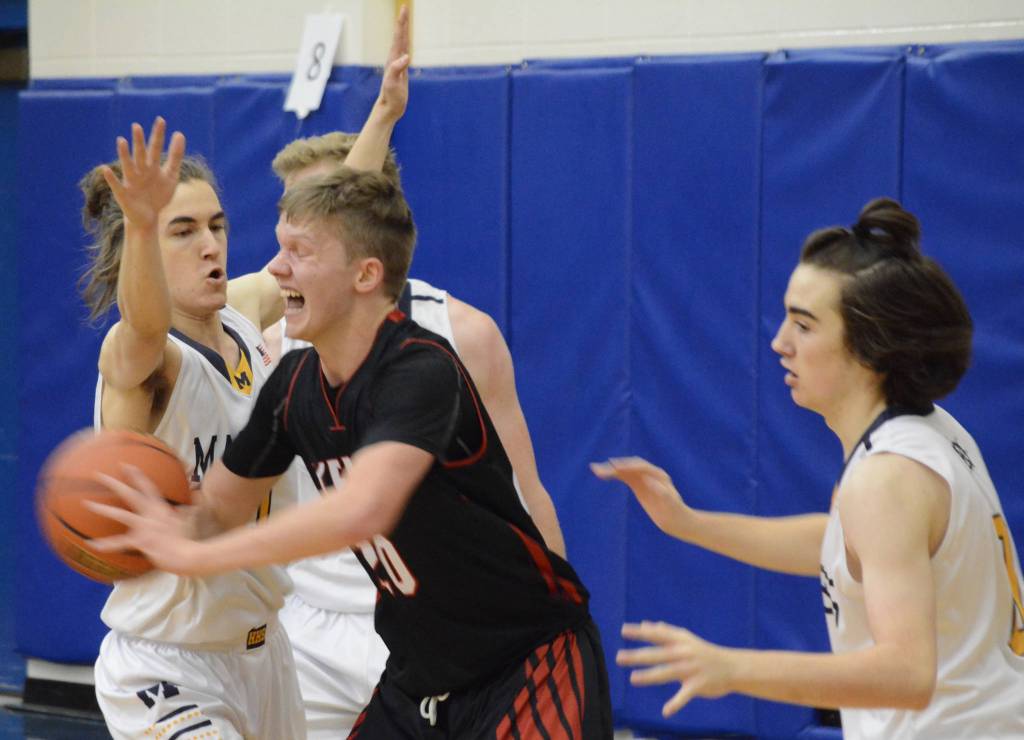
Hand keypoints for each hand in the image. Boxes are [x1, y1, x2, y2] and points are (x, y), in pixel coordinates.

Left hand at [86, 465, 206, 576]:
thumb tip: (190, 505)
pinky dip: (105, 544)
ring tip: (87, 503)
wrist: (188, 555)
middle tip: (98, 475)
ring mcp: (146, 526)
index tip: (125, 465)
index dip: (136, 476)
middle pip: (131, 494)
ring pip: (120, 514)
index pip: (148, 487)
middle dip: (114, 484)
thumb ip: (185, 511)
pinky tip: (92, 544)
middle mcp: (152, 513)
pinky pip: (119, 542)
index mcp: (161, 508)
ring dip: (103, 509)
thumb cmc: (187, 540)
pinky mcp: (142, 541)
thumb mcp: (187, 521)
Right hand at [100, 117, 185, 230]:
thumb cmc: (158, 194)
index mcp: (152, 166)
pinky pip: (116, 185)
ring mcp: (131, 181)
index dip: (159, 135)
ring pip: (128, 166)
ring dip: (124, 154)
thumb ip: (175, 157)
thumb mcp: (171, 176)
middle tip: (137, 126)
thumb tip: (180, 134)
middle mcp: (140, 171)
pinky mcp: (123, 194)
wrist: (148, 217)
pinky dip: (111, 178)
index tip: (161, 120)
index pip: (156, 147)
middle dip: (139, 142)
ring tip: (121, 141)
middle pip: (141, 154)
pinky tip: (106, 169)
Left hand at [373, 5, 410, 122]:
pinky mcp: (402, 69)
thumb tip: (406, 56)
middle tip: (405, 8)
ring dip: (404, 30)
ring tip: (405, 19)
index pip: (398, 37)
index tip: (404, 9)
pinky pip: (405, 51)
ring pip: (402, 42)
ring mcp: (398, 64)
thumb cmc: (391, 97)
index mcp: (393, 59)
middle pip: (399, 36)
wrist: (389, 108)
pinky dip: (406, 43)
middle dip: (402, 22)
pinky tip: (407, 41)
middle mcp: (394, 59)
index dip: (401, 23)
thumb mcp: (393, 83)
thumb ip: (396, 69)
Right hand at [590, 457, 690, 535]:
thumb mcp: (671, 504)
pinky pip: (624, 476)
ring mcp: (643, 478)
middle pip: (631, 466)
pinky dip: (613, 475)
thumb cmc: (675, 512)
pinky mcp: (638, 485)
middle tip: (600, 469)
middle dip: (616, 466)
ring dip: (611, 469)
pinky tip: (602, 474)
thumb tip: (648, 480)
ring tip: (596, 470)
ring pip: (625, 470)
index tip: (616, 467)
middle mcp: (651, 473)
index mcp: (659, 475)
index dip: (628, 466)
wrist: (676, 520)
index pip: (641, 467)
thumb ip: (662, 492)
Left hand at [618, 621, 734, 715]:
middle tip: (619, 657)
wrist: (733, 667)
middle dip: (638, 656)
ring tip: (633, 679)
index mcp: (681, 641)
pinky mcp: (699, 685)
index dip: (641, 632)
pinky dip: (676, 704)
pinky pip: (685, 695)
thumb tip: (647, 624)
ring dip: (650, 676)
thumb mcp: (687, 639)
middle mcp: (685, 653)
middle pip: (658, 654)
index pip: (657, 635)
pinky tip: (665, 711)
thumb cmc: (704, 652)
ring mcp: (692, 669)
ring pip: (668, 672)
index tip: (623, 630)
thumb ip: (666, 632)